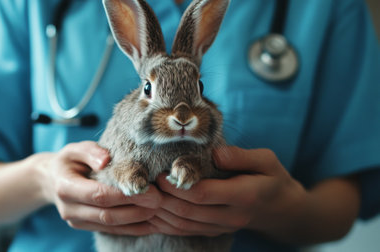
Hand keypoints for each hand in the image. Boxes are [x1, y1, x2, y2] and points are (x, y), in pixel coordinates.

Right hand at [36, 141, 161, 234]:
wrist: (52, 180)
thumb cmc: (69, 161)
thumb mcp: (74, 149)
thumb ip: (90, 151)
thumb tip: (106, 159)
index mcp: (65, 187)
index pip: (99, 194)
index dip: (124, 194)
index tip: (148, 188)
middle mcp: (69, 209)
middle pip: (107, 214)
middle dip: (136, 209)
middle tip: (159, 200)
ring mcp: (77, 222)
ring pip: (112, 226)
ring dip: (138, 220)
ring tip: (159, 209)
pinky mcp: (86, 227)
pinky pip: (113, 231)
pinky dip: (133, 228)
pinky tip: (151, 222)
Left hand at [152, 146, 306, 236]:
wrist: (283, 210)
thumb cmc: (273, 179)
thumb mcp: (267, 161)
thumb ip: (241, 156)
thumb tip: (214, 153)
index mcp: (243, 196)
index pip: (203, 195)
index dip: (178, 186)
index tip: (160, 172)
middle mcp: (230, 217)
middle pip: (188, 212)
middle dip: (162, 198)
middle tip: (145, 183)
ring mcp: (221, 227)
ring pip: (183, 225)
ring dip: (160, 213)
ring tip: (143, 197)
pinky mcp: (213, 231)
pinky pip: (185, 231)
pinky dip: (166, 224)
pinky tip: (152, 213)